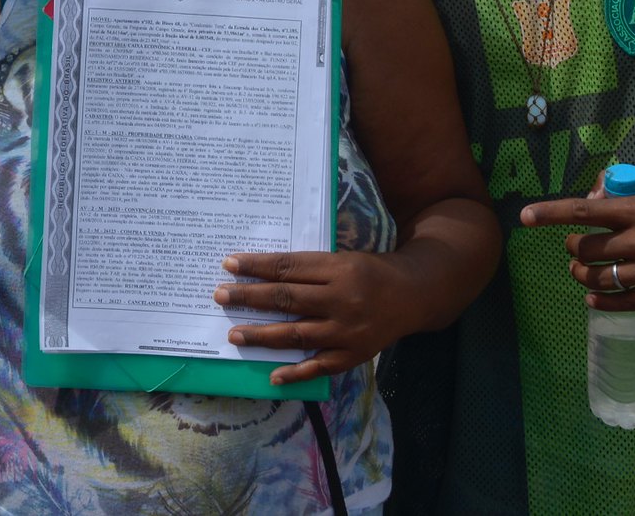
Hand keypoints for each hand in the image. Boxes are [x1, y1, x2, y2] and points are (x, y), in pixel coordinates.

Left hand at [212, 251, 414, 386]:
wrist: (414, 295)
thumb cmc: (371, 272)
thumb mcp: (343, 258)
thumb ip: (310, 268)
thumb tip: (264, 275)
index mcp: (338, 268)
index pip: (289, 267)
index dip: (257, 266)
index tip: (230, 264)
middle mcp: (341, 298)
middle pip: (287, 298)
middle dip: (250, 297)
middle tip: (220, 295)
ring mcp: (347, 330)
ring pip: (297, 333)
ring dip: (262, 335)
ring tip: (235, 333)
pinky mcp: (353, 355)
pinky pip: (319, 366)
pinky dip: (296, 373)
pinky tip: (272, 376)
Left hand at [519, 170, 634, 311]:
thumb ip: (621, 184)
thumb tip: (591, 196)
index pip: (584, 211)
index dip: (551, 213)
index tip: (525, 216)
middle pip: (587, 250)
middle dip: (572, 248)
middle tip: (574, 246)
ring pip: (601, 279)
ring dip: (582, 276)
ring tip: (580, 270)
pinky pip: (625, 303)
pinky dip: (602, 303)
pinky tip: (592, 298)